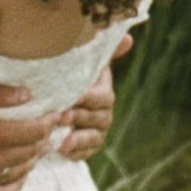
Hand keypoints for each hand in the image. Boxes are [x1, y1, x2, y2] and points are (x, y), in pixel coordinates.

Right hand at [0, 82, 61, 190]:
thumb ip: (1, 94)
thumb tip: (29, 94)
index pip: (35, 131)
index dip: (49, 123)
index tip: (56, 116)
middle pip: (30, 151)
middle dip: (44, 140)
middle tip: (52, 132)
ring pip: (20, 172)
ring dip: (34, 161)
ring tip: (41, 151)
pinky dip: (17, 185)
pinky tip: (22, 178)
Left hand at [55, 33, 131, 161]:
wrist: (61, 108)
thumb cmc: (73, 82)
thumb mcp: (84, 66)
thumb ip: (103, 51)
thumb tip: (129, 37)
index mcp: (103, 93)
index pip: (101, 96)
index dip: (88, 98)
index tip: (73, 96)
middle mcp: (104, 113)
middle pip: (96, 117)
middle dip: (79, 117)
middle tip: (61, 116)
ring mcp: (98, 132)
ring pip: (92, 137)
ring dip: (78, 138)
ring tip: (64, 140)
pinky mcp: (89, 147)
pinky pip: (85, 153)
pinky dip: (75, 152)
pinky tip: (63, 151)